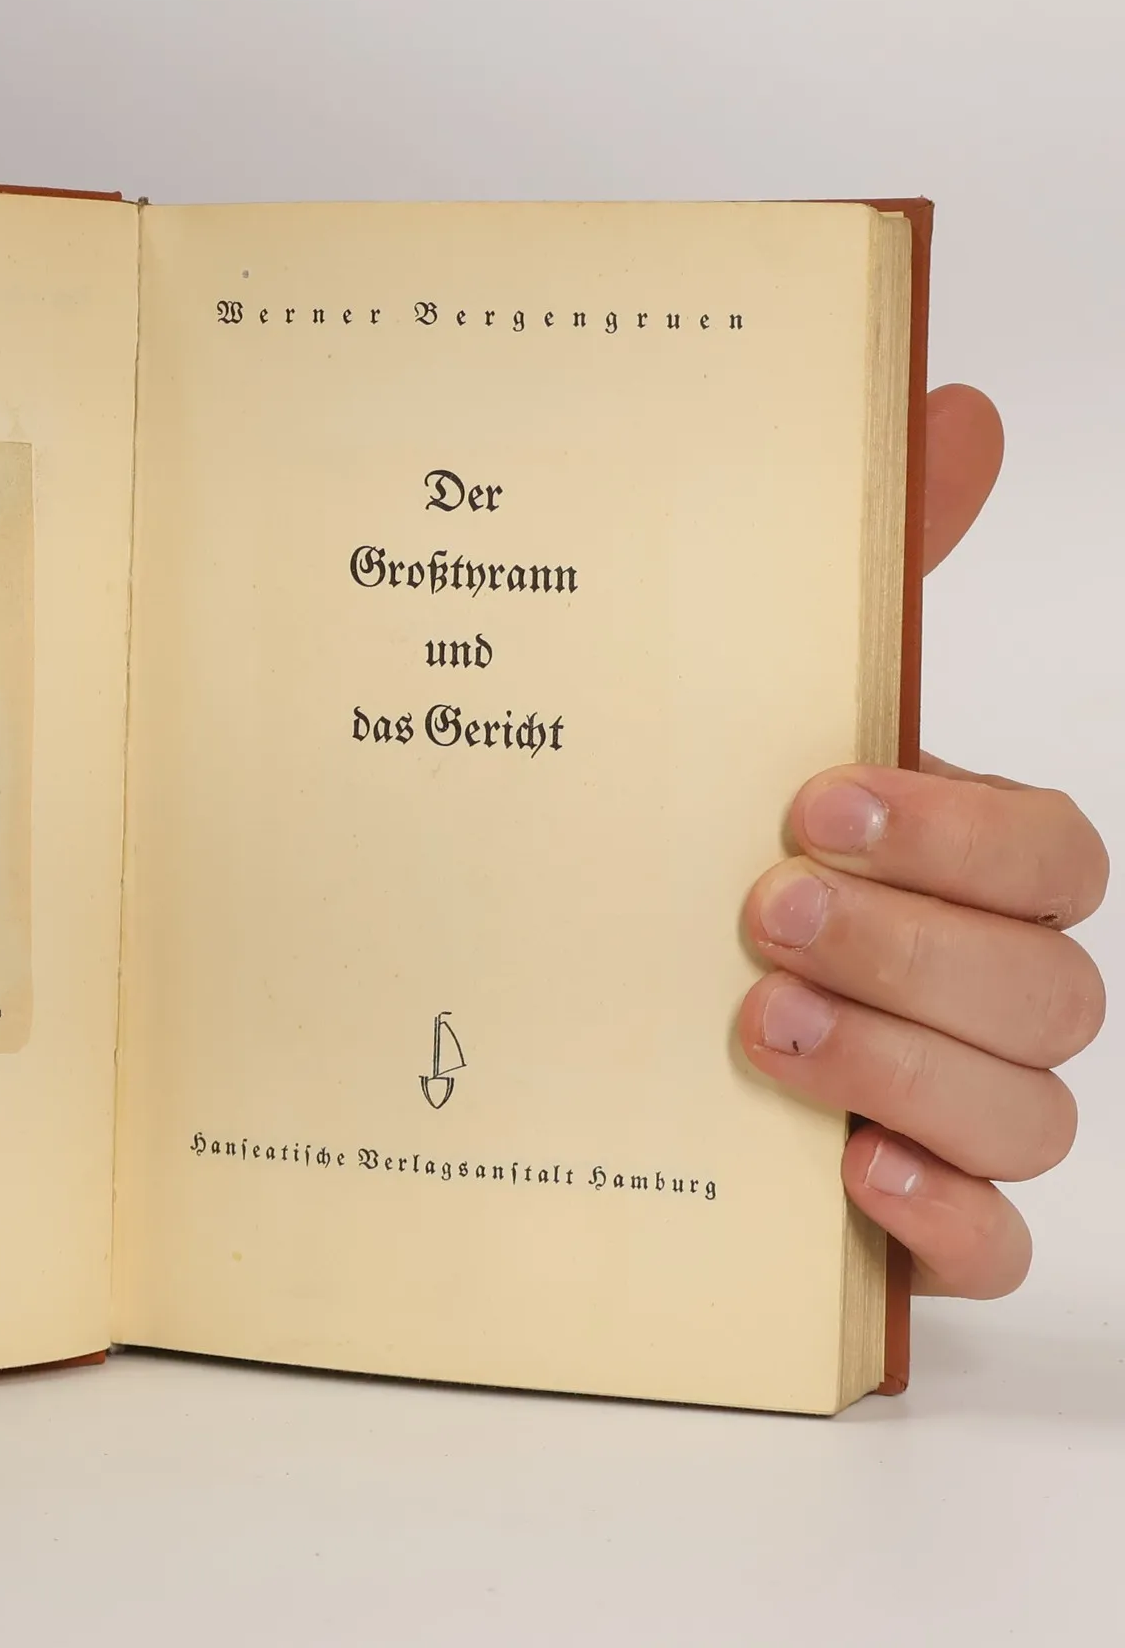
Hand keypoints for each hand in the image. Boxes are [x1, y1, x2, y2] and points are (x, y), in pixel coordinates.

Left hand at [738, 386, 1107, 1295]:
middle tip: (762, 916)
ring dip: (908, 1069)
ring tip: (761, 1029)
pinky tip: (849, 1171)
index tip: (814, 800)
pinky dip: (943, 1216)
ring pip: (1033, 1114)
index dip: (959, 834)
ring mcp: (954, 1110)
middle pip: (1054, 992)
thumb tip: (951, 402)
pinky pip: (992, 1246)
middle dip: (915, 951)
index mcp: (964, 867)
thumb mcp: (760, 703)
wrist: (592, 993)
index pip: (1055, 856)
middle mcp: (983, 987)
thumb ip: (866, 572)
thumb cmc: (710, 841)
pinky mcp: (907, 1217)